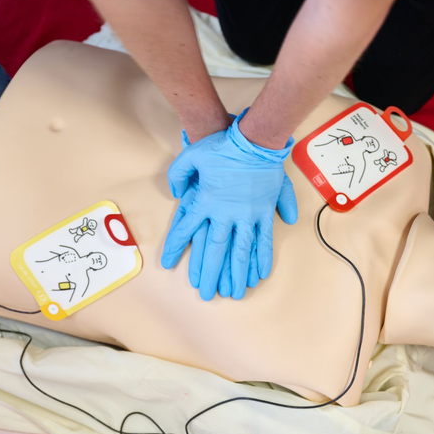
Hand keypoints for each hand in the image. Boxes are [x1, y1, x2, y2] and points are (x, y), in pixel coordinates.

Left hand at [161, 109, 297, 300]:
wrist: (255, 139)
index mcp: (206, 201)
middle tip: (206, 294)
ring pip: (241, 251)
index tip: (168, 265)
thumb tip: (176, 192)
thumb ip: (178, 174)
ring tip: (235, 293)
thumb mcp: (191, 156)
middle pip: (215, 250)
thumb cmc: (222, 146)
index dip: (176, 248)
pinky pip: (264, 240)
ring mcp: (248, 215)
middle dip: (210, 274)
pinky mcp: (264, 212)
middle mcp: (226, 213)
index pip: (187, 230)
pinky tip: (259, 275)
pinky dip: (262, 258)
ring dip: (238, 274)